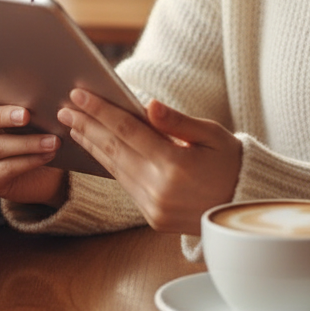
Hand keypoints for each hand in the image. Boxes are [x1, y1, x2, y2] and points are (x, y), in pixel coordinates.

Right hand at [0, 68, 66, 207]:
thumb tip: (44, 86)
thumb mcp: (31, 118)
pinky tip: (47, 156)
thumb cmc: (35, 137)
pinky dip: (30, 161)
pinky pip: (7, 168)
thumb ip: (27, 102)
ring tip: (53, 141)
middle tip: (27, 115)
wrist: (41, 176)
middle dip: (5, 116)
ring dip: (29, 143)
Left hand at [58, 90, 241, 234]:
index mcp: (174, 164)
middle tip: (64, 107)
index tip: (79, 94)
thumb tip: (148, 104)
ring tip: (73, 125)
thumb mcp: (212, 135)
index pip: (127, 130)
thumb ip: (177, 121)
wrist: (245, 209)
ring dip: (91, 144)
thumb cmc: (231, 164)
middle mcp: (159, 188)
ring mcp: (153, 206)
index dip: (100, 110)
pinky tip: (97, 148)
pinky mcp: (152, 216)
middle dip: (86, 125)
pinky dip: (107, 163)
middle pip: (113, 148)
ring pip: (114, 168)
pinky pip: (123, 183)